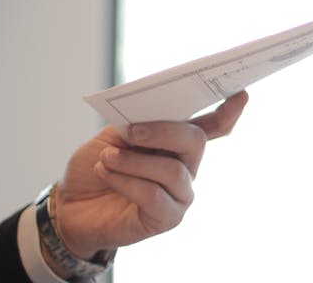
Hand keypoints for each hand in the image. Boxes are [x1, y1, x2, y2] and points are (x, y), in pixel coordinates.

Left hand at [50, 91, 248, 261]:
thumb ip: (136, 123)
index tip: (241, 95)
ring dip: (134, 162)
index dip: (228, 112)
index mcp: (177, 143)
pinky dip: (125, 181)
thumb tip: (149, 114)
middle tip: (131, 133)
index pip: (213, 127)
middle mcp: (186, 168)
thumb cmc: (96, 168)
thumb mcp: (113, 136)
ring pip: (172, 170)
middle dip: (163, 132)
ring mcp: (180, 194)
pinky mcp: (167, 218)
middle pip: (195, 142)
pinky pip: (154, 195)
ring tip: (106, 159)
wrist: (71, 206)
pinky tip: (106, 174)